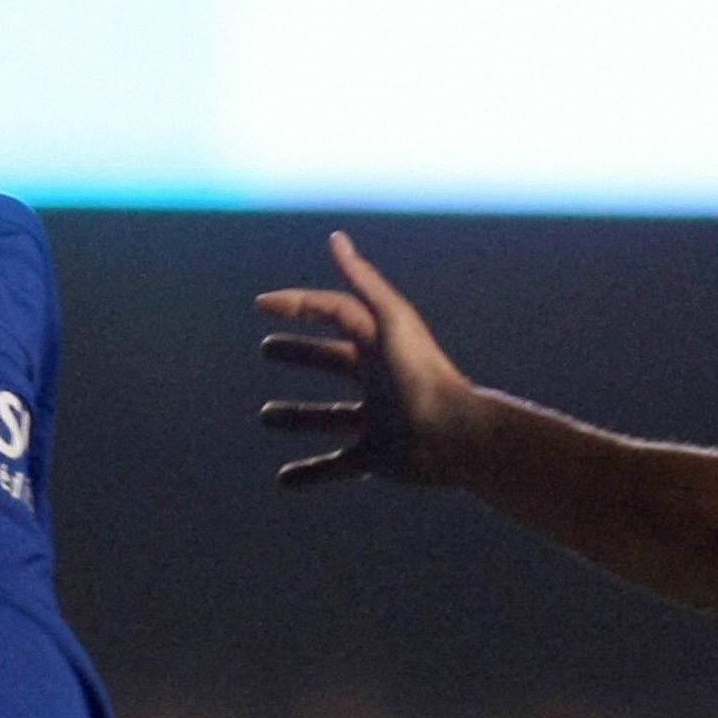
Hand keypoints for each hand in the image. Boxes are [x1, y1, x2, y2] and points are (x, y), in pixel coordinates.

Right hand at [258, 232, 494, 486]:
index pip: (335, 312)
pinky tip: (283, 479)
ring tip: (265, 417)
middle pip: (332, 361)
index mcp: (379, 343)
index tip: (261, 305)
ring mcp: (376, 420)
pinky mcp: (377, 457)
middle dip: (300, 353)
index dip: (299, 305)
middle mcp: (377, 379)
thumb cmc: (424, 374)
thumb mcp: (390, 320)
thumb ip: (363, 281)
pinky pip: (338, 467)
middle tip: (266, 349)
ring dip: (297, 416)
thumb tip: (336, 238)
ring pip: (328, 418)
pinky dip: (312, 474)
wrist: (456, 436)